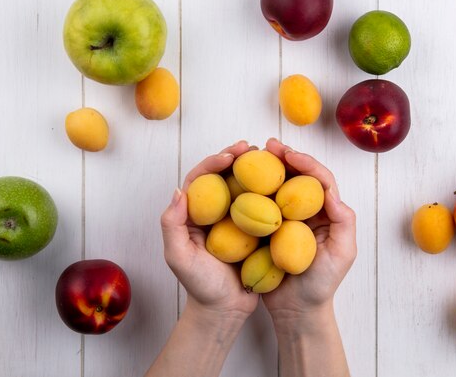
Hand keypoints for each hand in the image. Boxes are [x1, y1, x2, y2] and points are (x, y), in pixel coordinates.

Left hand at [160, 140, 258, 319]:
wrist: (225, 309)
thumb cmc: (200, 285)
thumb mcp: (178, 257)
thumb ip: (172, 225)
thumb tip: (180, 190)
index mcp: (193, 213)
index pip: (201, 179)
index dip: (214, 162)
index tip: (231, 155)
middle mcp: (213, 212)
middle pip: (223, 176)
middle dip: (236, 157)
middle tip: (253, 147)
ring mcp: (233, 220)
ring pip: (243, 187)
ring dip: (255, 170)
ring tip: (270, 157)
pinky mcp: (251, 230)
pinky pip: (261, 206)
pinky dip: (270, 192)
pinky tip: (283, 185)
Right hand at [262, 138, 356, 315]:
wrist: (296, 310)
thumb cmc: (322, 284)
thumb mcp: (342, 254)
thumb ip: (342, 222)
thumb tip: (331, 191)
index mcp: (326, 212)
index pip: (318, 179)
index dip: (305, 162)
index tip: (288, 154)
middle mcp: (306, 211)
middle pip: (297, 176)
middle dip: (284, 157)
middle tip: (267, 146)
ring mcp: (285, 219)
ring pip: (277, 187)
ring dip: (267, 169)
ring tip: (251, 155)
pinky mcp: (267, 229)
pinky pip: (259, 205)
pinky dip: (251, 191)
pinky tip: (238, 182)